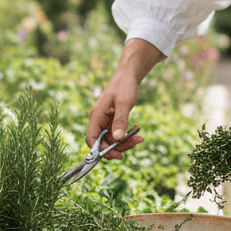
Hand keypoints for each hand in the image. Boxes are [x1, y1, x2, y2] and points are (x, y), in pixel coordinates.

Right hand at [85, 38, 164, 159]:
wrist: (128, 75)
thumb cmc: (124, 86)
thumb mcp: (124, 103)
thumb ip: (120, 121)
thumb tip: (118, 139)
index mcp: (96, 116)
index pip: (91, 140)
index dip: (100, 151)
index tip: (117, 155)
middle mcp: (98, 121)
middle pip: (103, 143)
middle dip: (118, 146)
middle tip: (135, 143)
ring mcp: (106, 122)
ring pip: (112, 140)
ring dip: (125, 142)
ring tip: (139, 137)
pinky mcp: (113, 121)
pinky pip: (118, 134)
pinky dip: (127, 135)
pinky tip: (136, 130)